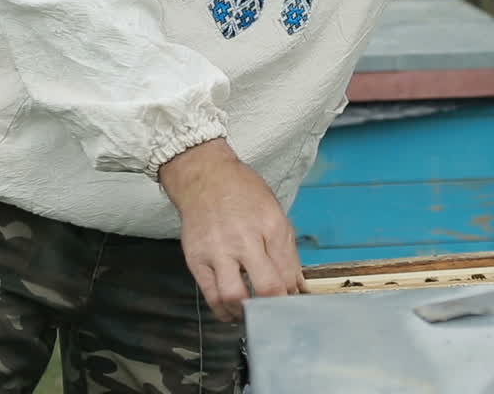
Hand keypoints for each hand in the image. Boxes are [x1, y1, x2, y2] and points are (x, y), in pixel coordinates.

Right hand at [159, 139, 306, 321]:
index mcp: (271, 225)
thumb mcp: (274, 213)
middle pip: (267, 286)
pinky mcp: (196, 260)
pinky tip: (233, 313)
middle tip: (280, 314)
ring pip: (234, 296)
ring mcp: (218, 251)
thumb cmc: (244, 194)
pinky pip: (211, 295)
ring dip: (249, 313)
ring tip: (255, 316)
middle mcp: (245, 239)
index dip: (295, 293)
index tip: (296, 303)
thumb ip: (286, 251)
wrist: (204, 177)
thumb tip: (297, 285)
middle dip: (278, 306)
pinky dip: (224, 310)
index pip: (289, 270)